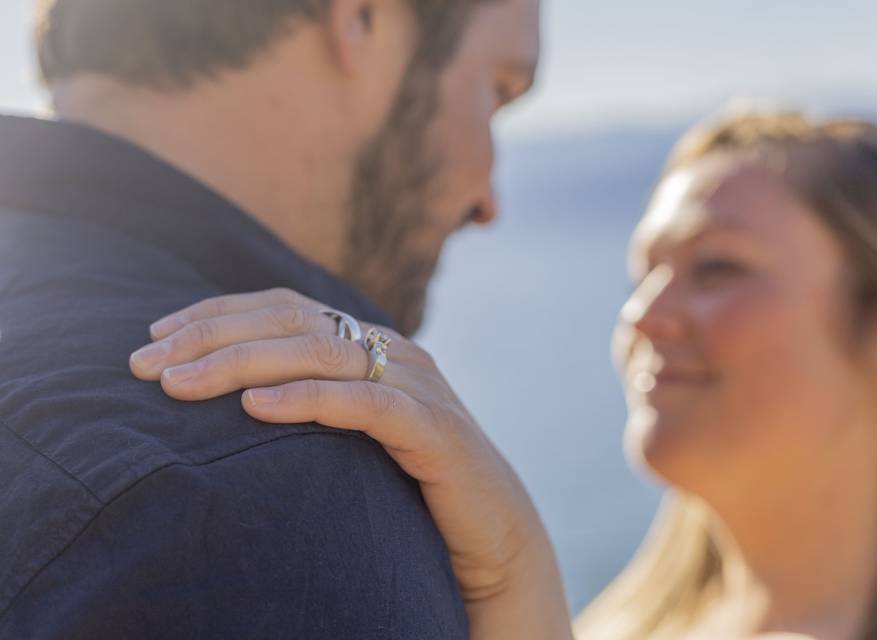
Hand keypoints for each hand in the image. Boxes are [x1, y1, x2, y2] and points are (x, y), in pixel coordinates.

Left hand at [130, 288, 571, 637]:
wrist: (489, 532)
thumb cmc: (407, 482)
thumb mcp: (348, 429)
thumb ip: (306, 399)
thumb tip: (227, 392)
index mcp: (368, 341)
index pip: (283, 306)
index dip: (217, 312)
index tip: (153, 333)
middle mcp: (391, 349)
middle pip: (291, 322)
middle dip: (211, 337)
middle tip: (145, 364)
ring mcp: (415, 383)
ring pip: (320, 354)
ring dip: (242, 364)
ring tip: (180, 384)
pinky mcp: (433, 427)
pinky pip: (365, 404)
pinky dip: (309, 400)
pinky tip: (256, 408)